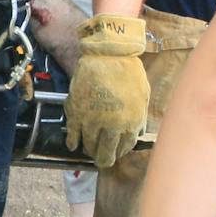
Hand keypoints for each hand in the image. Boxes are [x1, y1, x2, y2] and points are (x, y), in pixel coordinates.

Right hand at [65, 15, 149, 168]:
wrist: (108, 55)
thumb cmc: (128, 72)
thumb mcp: (142, 96)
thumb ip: (139, 117)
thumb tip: (136, 132)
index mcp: (131, 123)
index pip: (125, 146)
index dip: (120, 152)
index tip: (117, 153)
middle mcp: (112, 127)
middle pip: (106, 152)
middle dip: (105, 159)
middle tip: (103, 161)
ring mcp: (92, 121)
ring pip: (89, 145)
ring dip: (90, 150)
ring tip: (90, 151)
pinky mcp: (77, 113)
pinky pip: (73, 134)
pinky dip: (73, 142)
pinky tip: (73, 145)